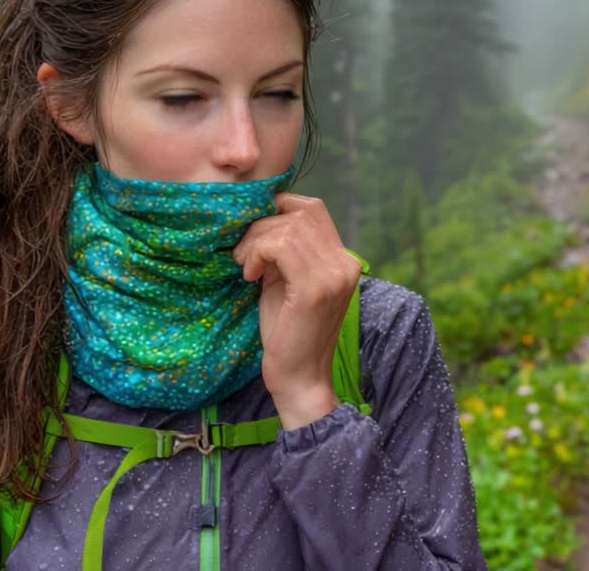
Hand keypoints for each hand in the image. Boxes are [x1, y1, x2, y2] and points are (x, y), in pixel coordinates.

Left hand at [233, 193, 361, 429]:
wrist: (299, 380)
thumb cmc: (287, 333)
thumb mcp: (285, 281)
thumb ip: (283, 251)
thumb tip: (258, 216)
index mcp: (343, 260)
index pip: (312, 208)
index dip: (277, 209)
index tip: (254, 235)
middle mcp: (345, 262)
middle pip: (298, 213)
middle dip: (260, 226)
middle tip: (243, 255)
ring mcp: (334, 274)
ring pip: (287, 227)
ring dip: (255, 241)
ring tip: (245, 267)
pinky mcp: (315, 288)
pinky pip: (280, 245)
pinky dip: (257, 253)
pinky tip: (249, 275)